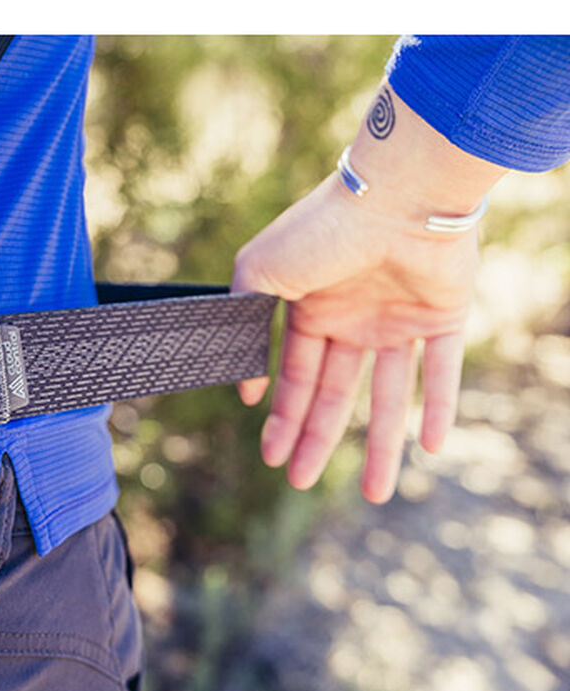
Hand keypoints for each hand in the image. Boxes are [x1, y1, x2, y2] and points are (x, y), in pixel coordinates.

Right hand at [231, 172, 481, 502]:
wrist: (395, 195)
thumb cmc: (321, 228)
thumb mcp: (258, 271)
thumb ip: (245, 324)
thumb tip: (247, 386)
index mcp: (313, 308)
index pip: (297, 376)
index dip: (284, 417)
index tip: (273, 456)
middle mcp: (355, 317)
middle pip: (336, 393)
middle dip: (318, 440)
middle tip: (301, 483)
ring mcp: (400, 319)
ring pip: (389, 395)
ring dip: (383, 445)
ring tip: (378, 495)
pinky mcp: (445, 315)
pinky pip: (441, 370)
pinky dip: (438, 407)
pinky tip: (430, 448)